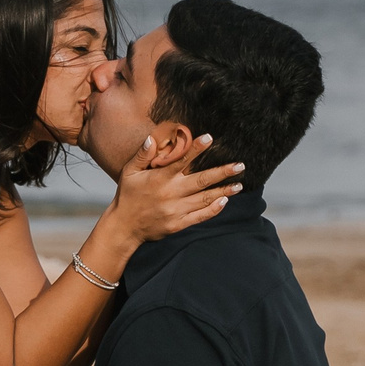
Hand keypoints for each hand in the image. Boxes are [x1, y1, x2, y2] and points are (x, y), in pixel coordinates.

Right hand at [100, 135, 244, 246]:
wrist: (124, 227)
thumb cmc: (128, 195)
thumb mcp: (129, 172)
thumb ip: (142, 155)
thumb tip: (152, 138)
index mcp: (160, 178)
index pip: (182, 160)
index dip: (197, 149)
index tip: (211, 138)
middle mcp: (170, 193)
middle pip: (202, 181)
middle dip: (222, 172)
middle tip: (240, 166)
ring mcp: (175, 210)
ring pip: (204, 199)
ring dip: (224, 191)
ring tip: (239, 185)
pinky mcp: (178, 224)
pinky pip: (200, 216)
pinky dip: (213, 209)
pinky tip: (224, 201)